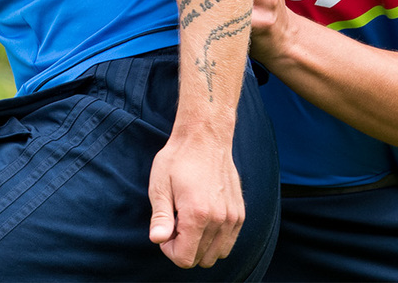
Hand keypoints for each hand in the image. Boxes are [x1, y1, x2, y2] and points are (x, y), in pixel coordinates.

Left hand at [146, 129, 245, 268]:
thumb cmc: (178, 159)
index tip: (166, 229)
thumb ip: (160, 217)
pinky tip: (204, 218)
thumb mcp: (160, 185)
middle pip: (200, 259)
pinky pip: (228, 243)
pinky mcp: (240, 213)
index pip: (184, 259)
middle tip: (177, 222)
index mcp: (197, 215)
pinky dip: (215, 239)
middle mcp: (219, 219)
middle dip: (184, 247)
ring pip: (216, 255)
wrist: (205, 137)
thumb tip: (157, 240)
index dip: (169, 249)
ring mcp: (233, 217)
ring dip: (201, 245)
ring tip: (190, 220)